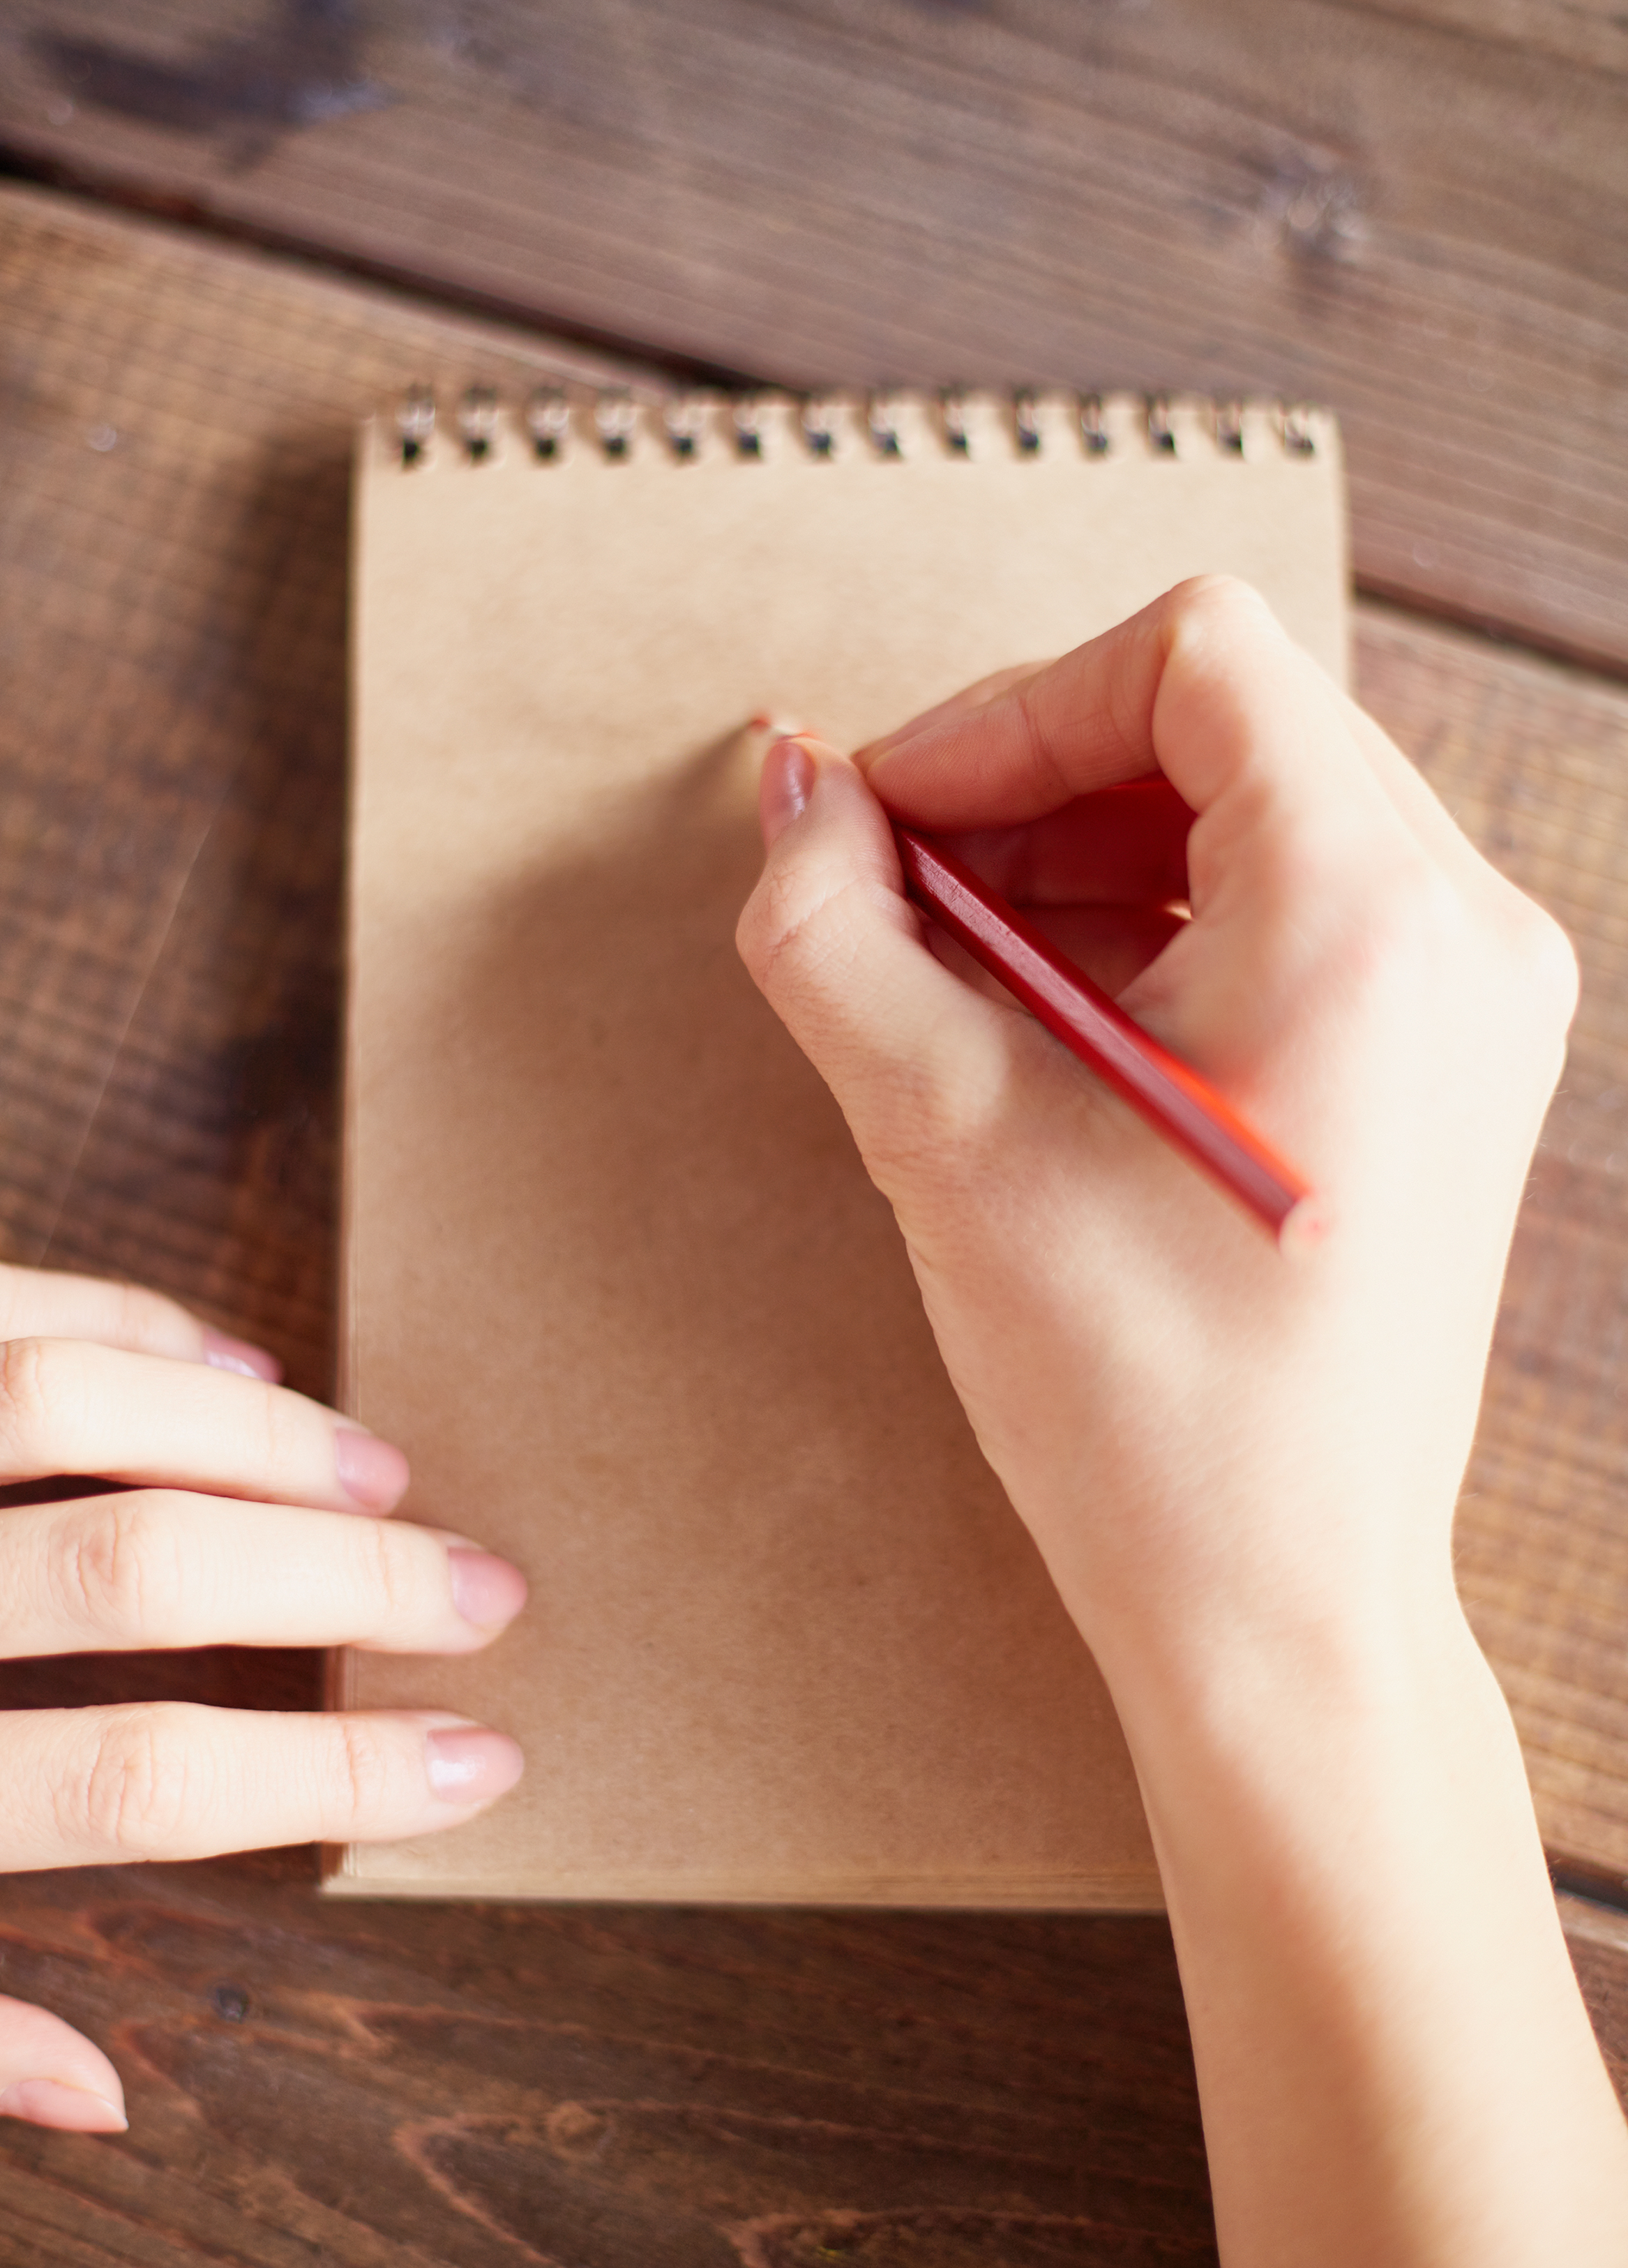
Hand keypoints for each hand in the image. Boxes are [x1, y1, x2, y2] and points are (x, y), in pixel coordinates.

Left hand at [0, 1259, 522, 2134]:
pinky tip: (226, 1355)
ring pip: (59, 1404)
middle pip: (135, 1570)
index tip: (481, 1761)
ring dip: (252, 1428)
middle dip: (344, 1574)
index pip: (131, 1780)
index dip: (330, 1773)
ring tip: (383, 1463)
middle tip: (487, 1587)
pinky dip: (122, 1316)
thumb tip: (110, 2092)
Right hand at [738, 580, 1627, 2267]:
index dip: (1001, 711)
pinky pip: (1292, 913)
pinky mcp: (1447, 1064)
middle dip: (1032, 787)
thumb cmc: (1143, 1403)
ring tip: (957, 979)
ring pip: (1253, 814)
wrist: (1280, 1611)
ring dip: (1081, 860)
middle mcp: (1462, 925)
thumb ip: (836, 931)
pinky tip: (1050, 1032)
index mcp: (1370, 908)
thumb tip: (793, 793)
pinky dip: (1155, 931)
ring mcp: (1474, 998)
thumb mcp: (944, 1137)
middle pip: (1223, 725)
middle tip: (895, 894)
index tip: (885, 819)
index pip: (1184, 656)